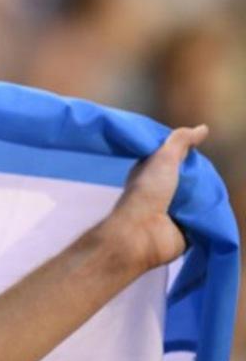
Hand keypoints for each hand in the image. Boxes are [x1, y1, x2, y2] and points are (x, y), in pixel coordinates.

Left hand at [105, 124, 208, 272]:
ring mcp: (174, 211)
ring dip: (208, 199)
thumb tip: (203, 128)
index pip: (176, 161)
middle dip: (203, 179)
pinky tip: (218, 210)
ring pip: (199, 201)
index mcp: (153, 173)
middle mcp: (162, 191)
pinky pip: (204, 221)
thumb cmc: (148, 192)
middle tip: (215, 175)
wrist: (142, 232)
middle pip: (191, 181)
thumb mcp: (163, 158)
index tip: (202, 152)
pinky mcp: (186, 230)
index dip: (190, 157)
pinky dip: (211, 217)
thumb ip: (180, 141)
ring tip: (218, 192)